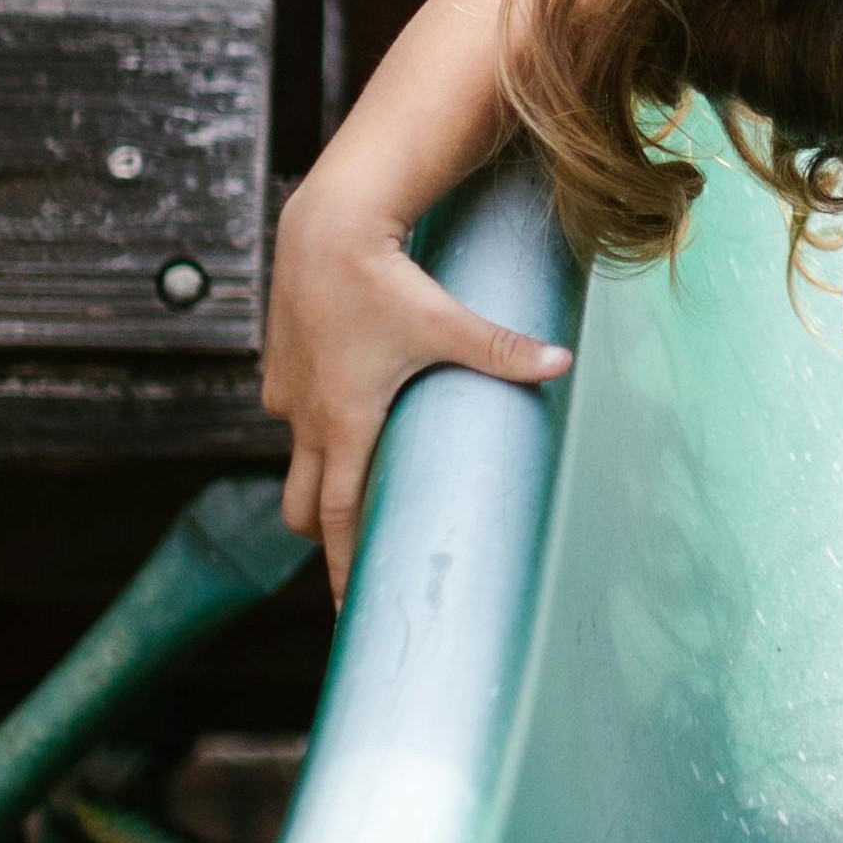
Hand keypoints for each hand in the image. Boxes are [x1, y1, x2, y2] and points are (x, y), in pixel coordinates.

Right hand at [262, 179, 570, 601]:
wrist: (322, 228)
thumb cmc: (381, 278)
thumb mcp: (446, 322)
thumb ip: (503, 350)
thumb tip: (562, 363)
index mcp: (344, 424)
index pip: (337, 519)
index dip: (344, 571)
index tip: (352, 614)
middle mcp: (305, 417)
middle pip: (302, 507)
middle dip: (326, 537)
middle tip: (361, 563)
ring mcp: (286, 393)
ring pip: (295, 461)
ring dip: (319, 482)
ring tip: (359, 498)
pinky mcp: (279, 367)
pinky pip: (292, 418)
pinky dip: (313, 433)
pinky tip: (348, 422)